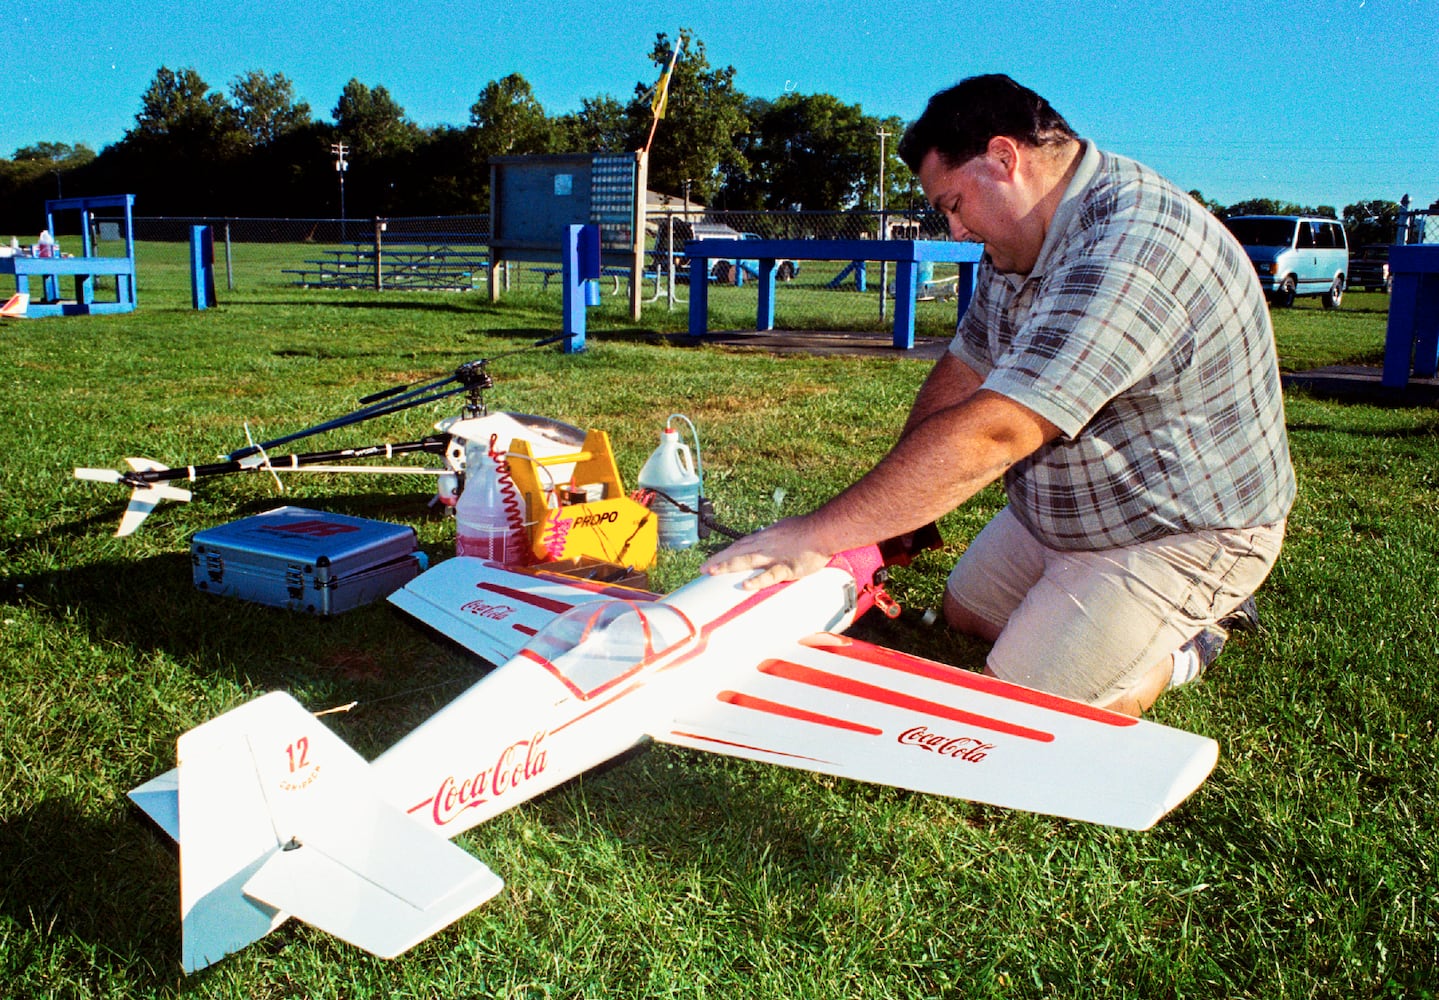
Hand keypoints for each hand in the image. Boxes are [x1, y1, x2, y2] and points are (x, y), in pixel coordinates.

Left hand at [700, 516, 832, 590]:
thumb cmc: (806, 529)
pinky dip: (757, 580)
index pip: (738, 545)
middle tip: (702, 569)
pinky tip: (745, 585)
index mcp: (764, 537)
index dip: (724, 553)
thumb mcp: (782, 529)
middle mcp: (764, 545)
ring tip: (713, 572)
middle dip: (718, 561)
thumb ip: (771, 538)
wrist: (823, 530)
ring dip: (728, 566)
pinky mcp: (786, 567)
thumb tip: (762, 541)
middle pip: (737, 552)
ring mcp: (774, 556)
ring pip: (746, 561)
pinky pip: (769, 575)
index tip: (711, 561)